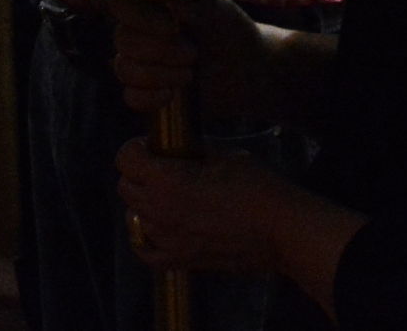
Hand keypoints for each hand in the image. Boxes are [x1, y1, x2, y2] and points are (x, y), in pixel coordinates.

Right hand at [109, 0, 272, 118]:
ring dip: (159, 76)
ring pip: (124, 69)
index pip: (122, 2)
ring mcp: (141, 59)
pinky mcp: (146, 88)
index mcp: (153, 2)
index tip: (171, 27)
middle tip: (193, 53)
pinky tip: (172, 96)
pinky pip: (129, 96)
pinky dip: (149, 99)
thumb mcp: (219, 14)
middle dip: (161, 52)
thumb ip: (195, 5)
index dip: (138, 18)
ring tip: (191, 75)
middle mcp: (141, 28)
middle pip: (123, 40)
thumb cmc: (232, 32)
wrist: (247, 70)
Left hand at [117, 139, 366, 310]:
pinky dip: (146, 237)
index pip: (125, 159)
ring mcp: (167, 240)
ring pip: (133, 216)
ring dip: (143, 203)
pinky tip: (161, 227)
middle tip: (160, 167)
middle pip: (125, 187)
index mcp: (168, 180)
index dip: (136, 148)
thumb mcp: (222, 156)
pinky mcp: (180, 261)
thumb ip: (190, 153)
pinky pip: (145, 251)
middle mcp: (159, 211)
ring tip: (167, 196)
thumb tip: (176, 149)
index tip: (151, 146)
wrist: (281, 230)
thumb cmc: (256, 187)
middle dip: (138, 173)